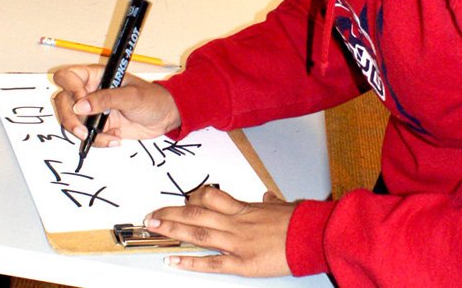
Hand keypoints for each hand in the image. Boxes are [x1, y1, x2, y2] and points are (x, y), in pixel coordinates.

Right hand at [52, 64, 180, 145]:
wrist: (165, 117)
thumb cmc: (152, 98)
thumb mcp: (131, 96)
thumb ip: (105, 99)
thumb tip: (79, 106)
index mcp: (97, 76)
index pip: (68, 77)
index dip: (69, 89)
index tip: (81, 103)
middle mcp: (91, 91)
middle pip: (63, 101)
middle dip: (70, 118)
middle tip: (84, 131)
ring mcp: (93, 109)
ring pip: (71, 121)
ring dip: (84, 133)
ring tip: (108, 136)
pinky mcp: (99, 125)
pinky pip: (87, 135)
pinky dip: (98, 141)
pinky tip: (115, 138)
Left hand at [144, 186, 295, 276]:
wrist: (310, 234)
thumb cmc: (298, 220)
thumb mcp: (282, 205)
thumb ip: (270, 203)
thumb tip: (267, 198)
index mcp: (244, 208)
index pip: (211, 198)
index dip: (193, 199)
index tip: (182, 201)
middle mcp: (235, 222)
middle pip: (196, 214)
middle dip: (171, 214)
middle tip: (151, 215)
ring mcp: (237, 242)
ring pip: (199, 234)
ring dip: (174, 230)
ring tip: (154, 228)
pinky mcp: (242, 264)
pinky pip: (212, 263)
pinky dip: (190, 262)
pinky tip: (174, 260)